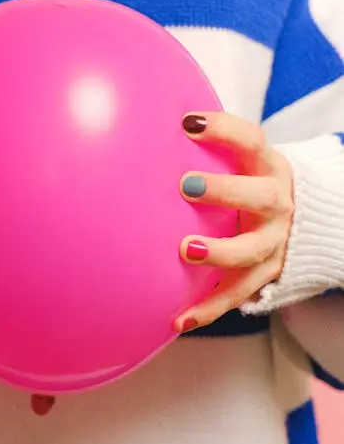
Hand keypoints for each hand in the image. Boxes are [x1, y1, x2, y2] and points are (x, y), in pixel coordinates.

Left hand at [174, 113, 294, 332]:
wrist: (306, 221)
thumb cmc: (248, 182)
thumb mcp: (240, 161)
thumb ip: (204, 148)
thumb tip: (138, 124)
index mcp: (267, 167)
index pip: (250, 141)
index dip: (223, 130)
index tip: (187, 123)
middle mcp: (277, 203)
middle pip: (259, 196)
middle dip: (225, 190)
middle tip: (187, 186)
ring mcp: (275, 241)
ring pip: (251, 250)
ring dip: (219, 252)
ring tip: (186, 250)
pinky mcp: (266, 274)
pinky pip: (237, 294)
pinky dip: (209, 309)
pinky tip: (179, 320)